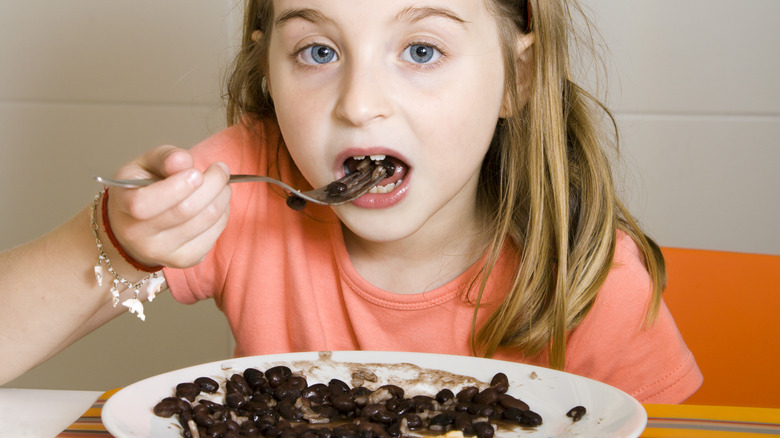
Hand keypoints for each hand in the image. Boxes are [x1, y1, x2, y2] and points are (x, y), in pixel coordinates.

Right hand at [105, 145, 230, 268]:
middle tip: (220, 169)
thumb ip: (164, 157)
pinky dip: (222, 215)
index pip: (145, 203)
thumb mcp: (144, 165)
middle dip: (212, 184)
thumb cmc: (142, 189)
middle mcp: (138, 235)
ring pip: (205, 221)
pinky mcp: (184, 260)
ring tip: (222, 183)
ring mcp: (161, 252)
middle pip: (185, 210)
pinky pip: (213, 235)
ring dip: (222, 197)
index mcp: (123, 204)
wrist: (135, 227)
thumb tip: (182, 161)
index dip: (177, 186)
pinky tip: (217, 202)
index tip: (196, 172)